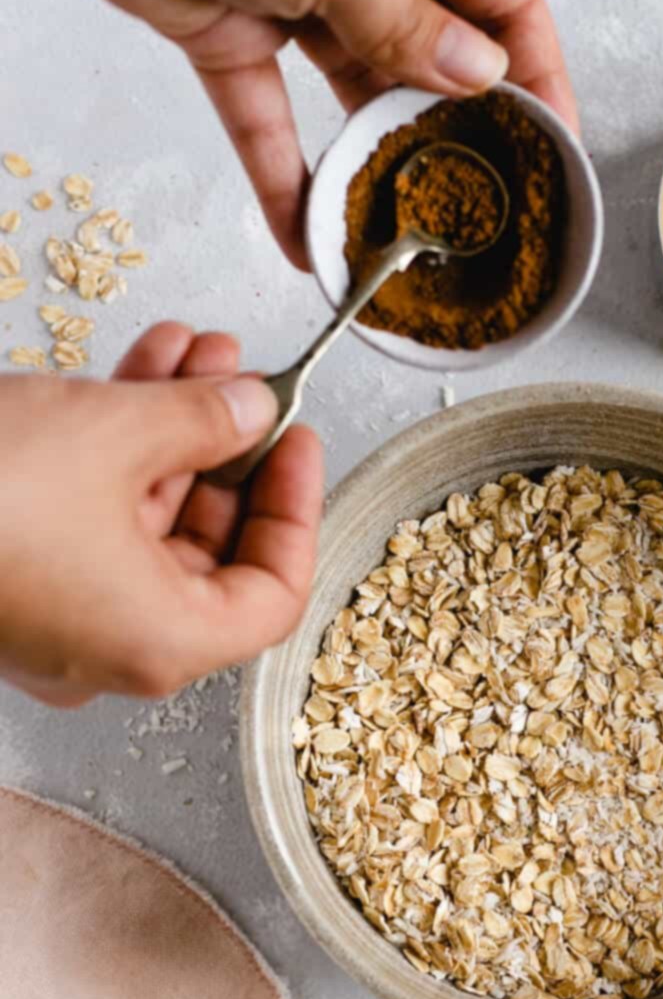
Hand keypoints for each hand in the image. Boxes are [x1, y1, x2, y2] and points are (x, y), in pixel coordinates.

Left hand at [0, 0, 577, 266]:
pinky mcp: (231, 29)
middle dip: (458, 128)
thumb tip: (477, 77)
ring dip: (373, 161)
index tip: (556, 141)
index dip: (537, 71)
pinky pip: (270, 120)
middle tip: (483, 200)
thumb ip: (414, 31)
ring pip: (354, 95)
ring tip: (402, 228)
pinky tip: (308, 231)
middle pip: (435, 54)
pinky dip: (285, 176)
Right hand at [0, 327, 322, 706]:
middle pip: (210, 551)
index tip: (298, 438)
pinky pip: (89, 518)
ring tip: (196, 349)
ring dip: (174, 431)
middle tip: (245, 375)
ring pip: (146, 521)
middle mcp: (114, 648)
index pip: (273, 594)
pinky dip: (116, 448)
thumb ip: (204, 419)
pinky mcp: (13, 581)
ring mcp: (59, 620)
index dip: (296, 510)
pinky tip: (138, 369)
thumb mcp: (115, 434)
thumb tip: (251, 408)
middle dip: (230, 447)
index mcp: (162, 643)